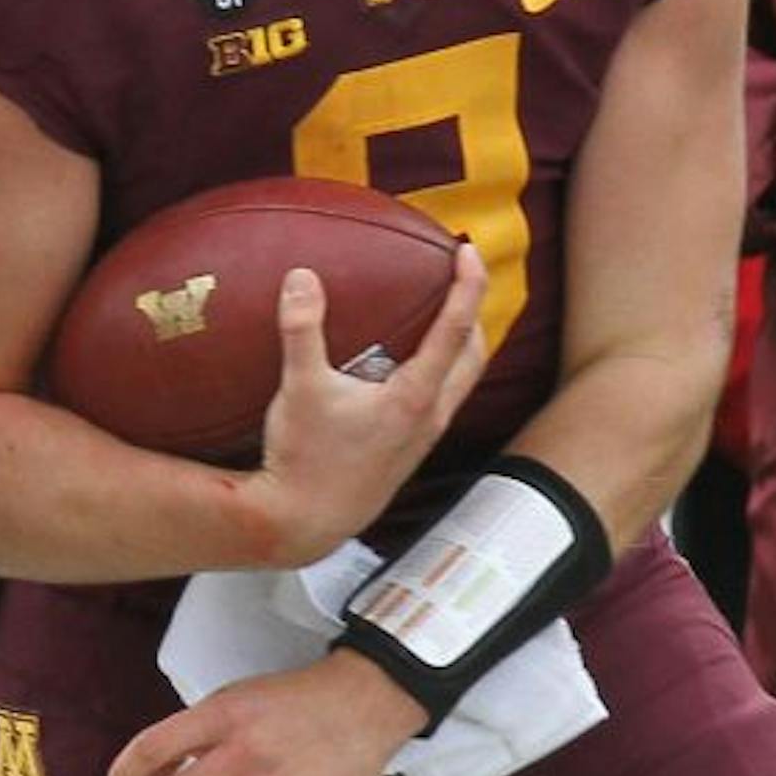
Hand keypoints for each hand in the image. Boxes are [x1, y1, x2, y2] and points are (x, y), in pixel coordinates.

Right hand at [242, 246, 487, 565]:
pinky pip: (439, 403)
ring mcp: (422, 439)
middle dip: (475, 313)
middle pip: (473, 355)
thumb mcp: (299, 389)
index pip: (454, 329)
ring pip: (461, 383)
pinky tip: (406, 372)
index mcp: (414, 397)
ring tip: (444, 320)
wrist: (304, 524)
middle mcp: (429, 417)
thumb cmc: (304, 461)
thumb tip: (302, 277)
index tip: (468, 251)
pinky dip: (439, 374)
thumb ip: (302, 330)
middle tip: (462, 280)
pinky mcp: (408, 455)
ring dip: (462, 347)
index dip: (467, 285)